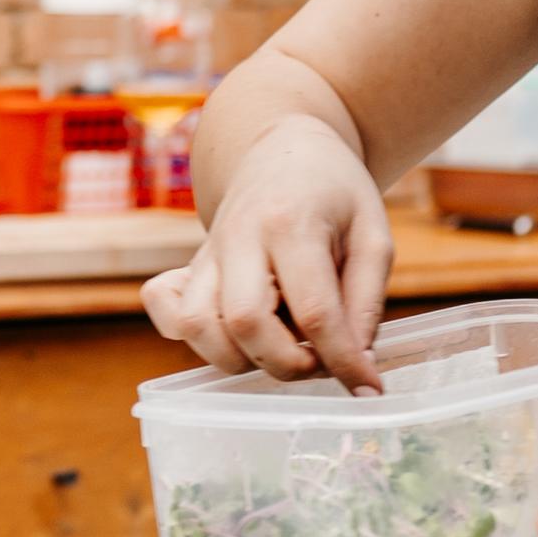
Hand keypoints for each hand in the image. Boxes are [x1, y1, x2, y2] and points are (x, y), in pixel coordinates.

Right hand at [141, 114, 394, 391]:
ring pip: (196, 325)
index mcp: (291, 223)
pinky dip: (189, 335)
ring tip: (278, 348)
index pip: (313, 310)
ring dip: (239, 357)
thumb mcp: (373, 235)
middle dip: (285, 363)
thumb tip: (357, 365)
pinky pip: (164, 310)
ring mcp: (207, 252)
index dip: (342, 360)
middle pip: (244, 321)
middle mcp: (239, 237)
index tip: (367, 388)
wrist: (285, 148)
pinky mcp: (189, 265)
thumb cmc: (336, 193)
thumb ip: (366, 302)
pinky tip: (229, 335)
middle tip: (316, 360)